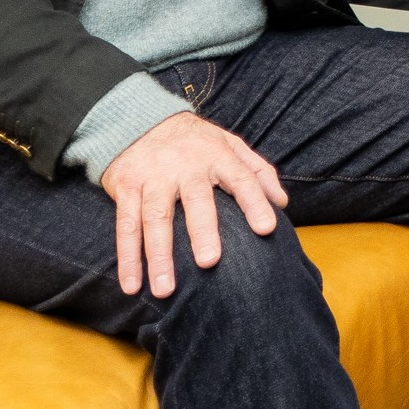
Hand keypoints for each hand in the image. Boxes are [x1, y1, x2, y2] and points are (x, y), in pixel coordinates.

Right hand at [99, 112, 288, 298]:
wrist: (139, 120)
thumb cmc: (194, 141)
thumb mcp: (229, 144)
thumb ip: (257, 171)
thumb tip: (282, 202)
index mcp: (217, 155)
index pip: (241, 178)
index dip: (255, 202)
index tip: (267, 229)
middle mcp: (185, 166)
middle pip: (195, 200)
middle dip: (202, 231)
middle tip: (209, 262)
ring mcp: (153, 177)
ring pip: (155, 218)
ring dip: (158, 255)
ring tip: (166, 289)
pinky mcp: (126, 187)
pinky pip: (126, 226)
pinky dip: (127, 258)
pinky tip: (132, 285)